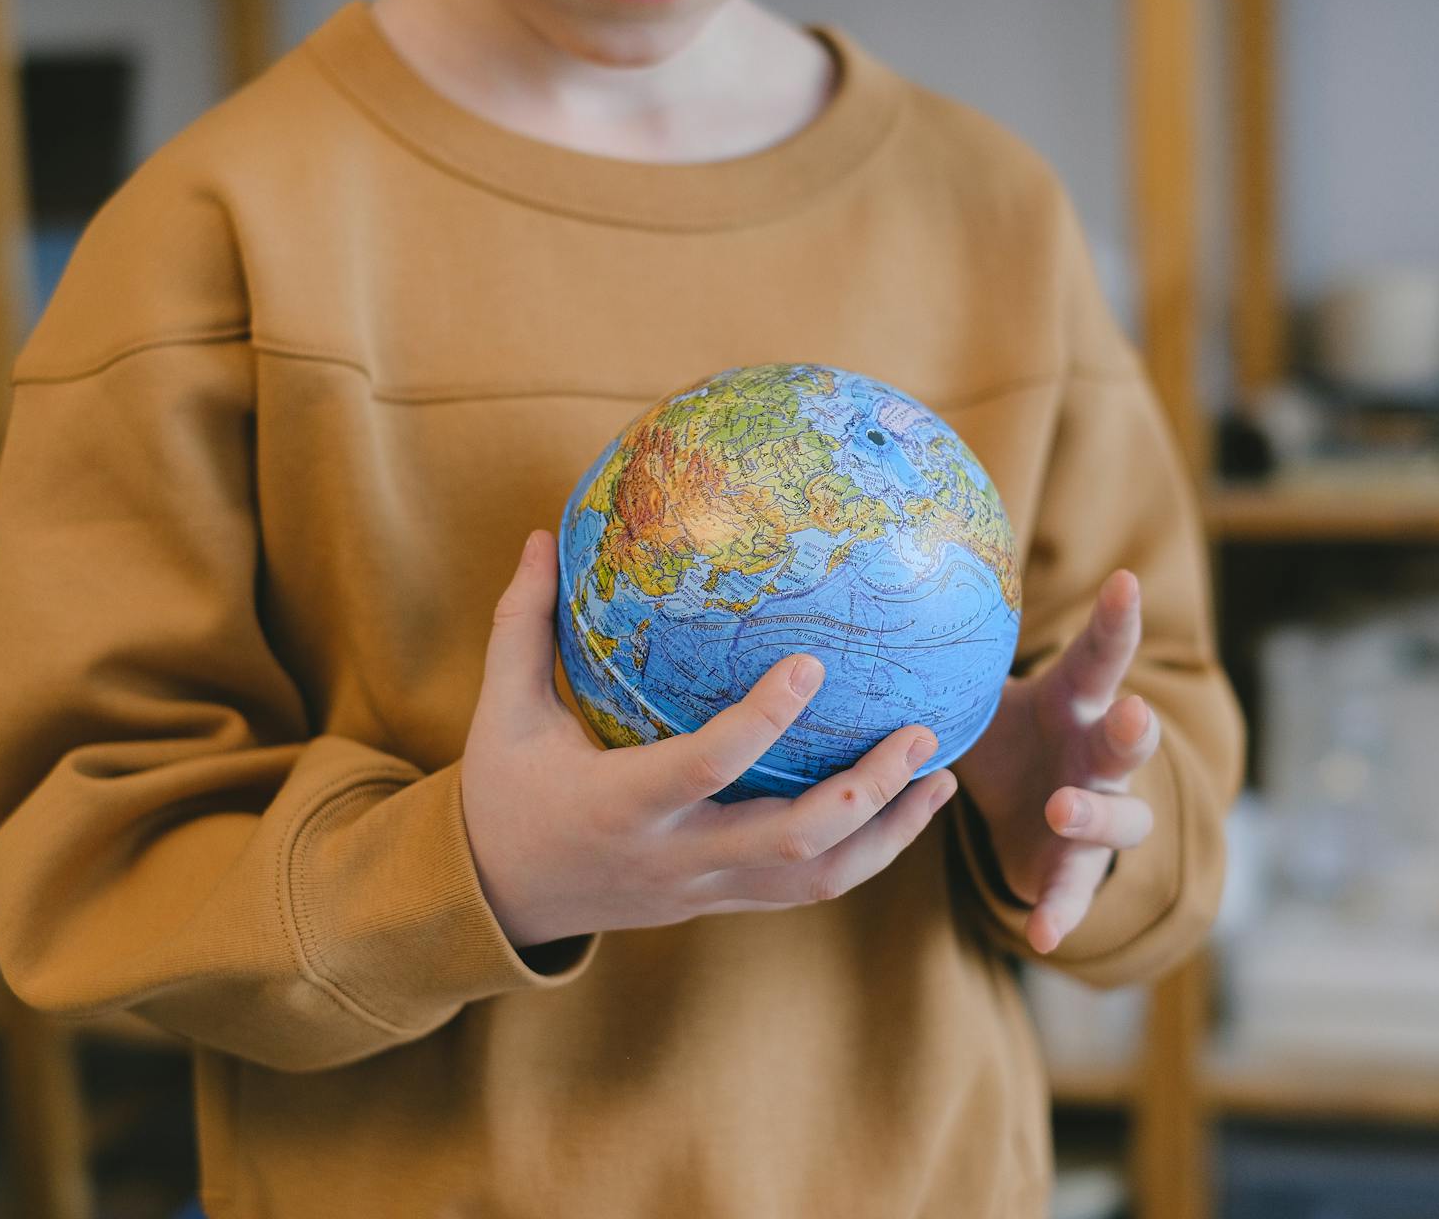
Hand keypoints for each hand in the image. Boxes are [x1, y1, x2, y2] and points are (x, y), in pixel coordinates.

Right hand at [459, 529, 959, 948]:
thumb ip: (523, 625)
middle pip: (792, 841)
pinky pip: (805, 888)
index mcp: (620, 804)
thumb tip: (542, 535)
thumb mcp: (502, 712)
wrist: (497, 903)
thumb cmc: (502, 793)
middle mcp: (674, 856)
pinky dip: (864, 852)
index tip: (812, 664)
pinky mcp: (721, 901)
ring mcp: (704, 888)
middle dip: (867, 791)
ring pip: (816, 878)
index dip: (763, 721)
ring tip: (941, 775)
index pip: (706, 765)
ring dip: (888, 831)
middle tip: (921, 732)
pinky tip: (904, 807)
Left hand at [953, 570, 1159, 954]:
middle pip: (1129, 741)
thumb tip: (892, 594)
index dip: (1116, 620)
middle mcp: (1098, 755)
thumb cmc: (1006, 735)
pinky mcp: (1076, 867)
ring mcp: (1098, 812)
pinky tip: (1042, 935)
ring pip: (1123, 818)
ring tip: (1062, 809)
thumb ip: (952, 661)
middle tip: (1131, 715)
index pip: (1101, 657)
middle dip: (1136, 730)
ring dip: (1096, 814)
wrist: (1024, 811)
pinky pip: (1075, 891)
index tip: (1125, 580)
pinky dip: (1061, 912)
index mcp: (1075, 703)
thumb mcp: (980, 697)